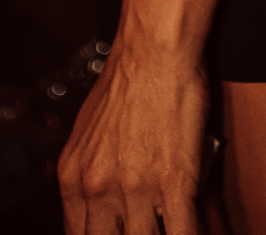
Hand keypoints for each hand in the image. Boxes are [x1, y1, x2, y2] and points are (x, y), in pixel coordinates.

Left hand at [58, 34, 210, 234]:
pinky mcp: (174, 181)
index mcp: (73, 177)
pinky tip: (192, 231)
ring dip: (157, 234)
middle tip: (143, 227)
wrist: (153, 48)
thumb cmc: (126, 77)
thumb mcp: (87, 131)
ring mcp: (136, 189)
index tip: (118, 233)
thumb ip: (90, 169)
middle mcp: (97, 189)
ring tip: (167, 226)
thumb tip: (102, 196)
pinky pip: (182, 232)